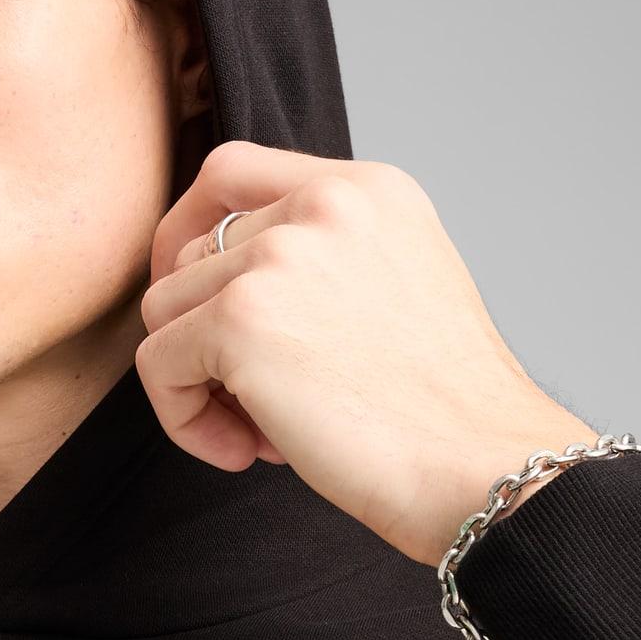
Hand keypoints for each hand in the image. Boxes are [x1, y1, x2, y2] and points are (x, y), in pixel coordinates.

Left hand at [140, 140, 599, 566]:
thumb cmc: (446, 412)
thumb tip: (218, 286)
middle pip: (190, 254)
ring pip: (165, 311)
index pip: (229, 172)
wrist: (483, 466)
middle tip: (267, 406)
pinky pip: (157, 366)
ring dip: (199, 384)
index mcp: (369, 189)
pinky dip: (184, 421)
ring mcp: (278, 256)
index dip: (188, 233)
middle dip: (207, 337)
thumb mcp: (399, 289)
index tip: (196, 302)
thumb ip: (323, 262)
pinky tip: (247, 453)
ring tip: (266, 435)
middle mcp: (322, 204)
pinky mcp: (239, 319)